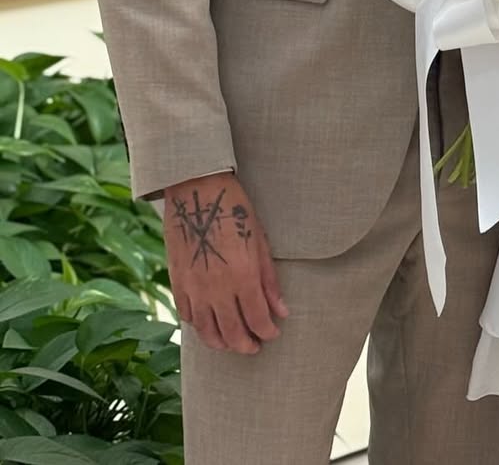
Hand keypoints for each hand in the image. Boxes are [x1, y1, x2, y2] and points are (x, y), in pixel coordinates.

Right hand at [163, 172, 287, 354]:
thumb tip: (281, 311)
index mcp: (242, 276)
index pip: (257, 319)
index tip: (273, 333)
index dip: (267, 331)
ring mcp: (194, 288)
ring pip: (206, 332)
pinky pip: (188, 316)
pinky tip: (209, 325)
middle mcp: (217, 288)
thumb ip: (269, 281)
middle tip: (255, 347)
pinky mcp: (177, 283)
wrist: (197, 191)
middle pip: (232, 333)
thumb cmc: (235, 211)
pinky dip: (200, 326)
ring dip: (222, 343)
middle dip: (246, 344)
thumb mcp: (260, 242)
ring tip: (233, 343)